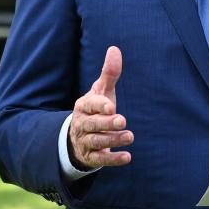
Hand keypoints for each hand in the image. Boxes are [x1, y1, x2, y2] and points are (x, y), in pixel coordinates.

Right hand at [67, 46, 132, 169]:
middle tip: (123, 120)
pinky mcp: (91, 157)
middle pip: (93, 124)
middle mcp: (82, 124)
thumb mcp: (101, 92)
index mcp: (83, 106)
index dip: (100, 106)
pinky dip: (113, 159)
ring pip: (97, 142)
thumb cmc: (96, 109)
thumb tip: (114, 49)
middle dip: (107, 123)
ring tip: (130, 136)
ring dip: (113, 140)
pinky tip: (127, 157)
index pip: (90, 105)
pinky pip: (100, 160)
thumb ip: (109, 73)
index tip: (111, 106)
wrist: (79, 137)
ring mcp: (85, 141)